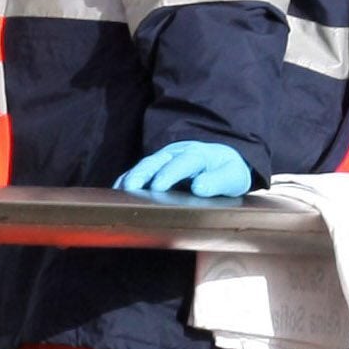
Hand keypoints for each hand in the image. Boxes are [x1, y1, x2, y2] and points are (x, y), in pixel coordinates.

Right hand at [115, 139, 254, 201]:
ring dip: (130, 178)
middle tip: (131, 188)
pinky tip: (116, 194)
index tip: (159, 187)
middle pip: (156, 162)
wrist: (220, 161)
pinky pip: (138, 173)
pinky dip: (126, 181)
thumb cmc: (227, 171)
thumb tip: (198, 188)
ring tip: (119, 193)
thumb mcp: (233, 176)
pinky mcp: (154, 169)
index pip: (183, 162)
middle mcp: (176, 154)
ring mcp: (162, 160)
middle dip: (142, 174)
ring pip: (143, 167)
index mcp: (198, 155)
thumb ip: (218, 181)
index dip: (169, 173)